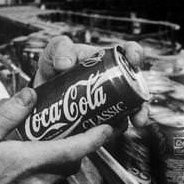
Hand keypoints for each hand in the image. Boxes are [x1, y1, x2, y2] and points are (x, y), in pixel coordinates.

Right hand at [0, 87, 113, 183]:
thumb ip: (9, 114)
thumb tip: (30, 95)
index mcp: (31, 161)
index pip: (74, 149)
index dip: (96, 138)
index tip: (109, 126)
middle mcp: (40, 181)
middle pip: (74, 161)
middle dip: (84, 145)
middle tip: (86, 125)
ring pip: (65, 173)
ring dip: (68, 157)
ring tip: (62, 138)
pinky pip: (53, 183)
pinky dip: (54, 169)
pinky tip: (41, 158)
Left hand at [34, 37, 149, 126]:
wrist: (43, 93)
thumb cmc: (54, 67)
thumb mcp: (55, 52)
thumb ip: (60, 50)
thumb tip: (65, 63)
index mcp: (107, 59)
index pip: (128, 52)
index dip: (135, 54)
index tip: (133, 59)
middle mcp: (114, 81)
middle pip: (136, 90)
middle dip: (140, 103)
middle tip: (137, 112)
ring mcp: (110, 101)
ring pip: (128, 112)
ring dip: (129, 121)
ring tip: (120, 127)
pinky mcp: (101, 120)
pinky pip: (112, 128)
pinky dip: (109, 132)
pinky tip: (103, 133)